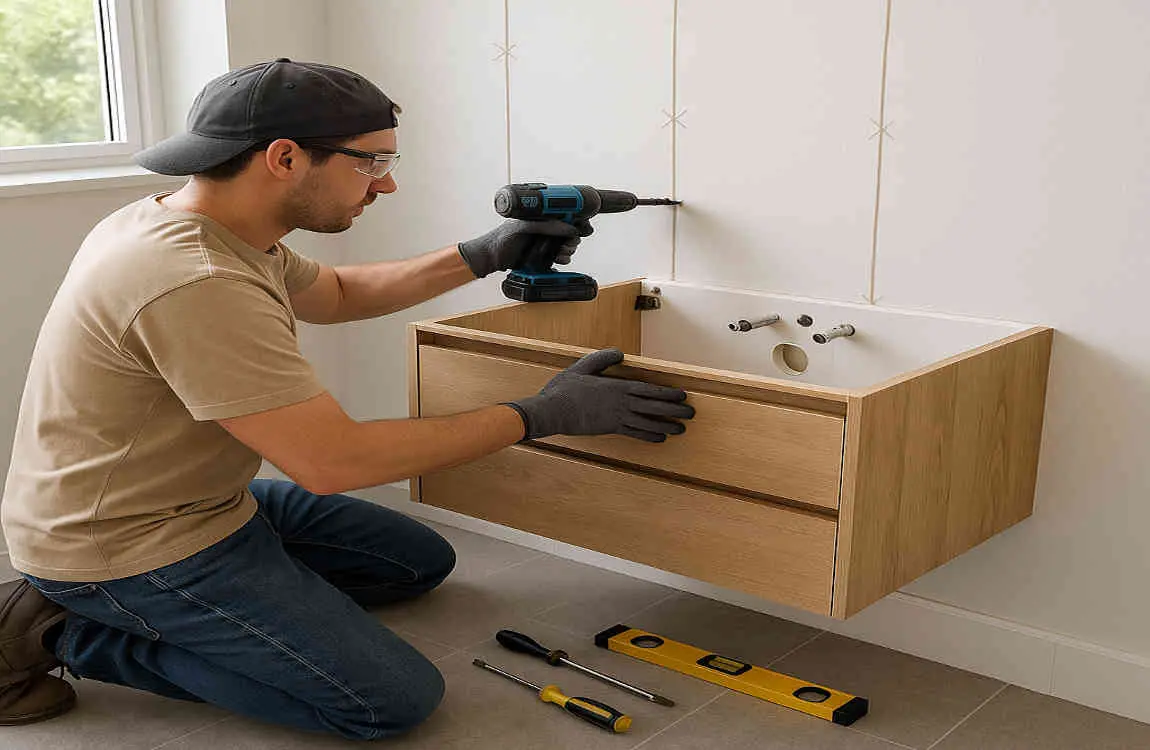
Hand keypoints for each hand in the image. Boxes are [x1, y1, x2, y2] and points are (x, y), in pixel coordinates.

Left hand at [458, 218, 593, 277]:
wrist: (490, 259)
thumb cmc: (502, 238)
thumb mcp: (524, 227)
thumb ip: (546, 225)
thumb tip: (569, 227)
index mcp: (540, 217)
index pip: (565, 215)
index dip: (577, 220)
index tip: (584, 227)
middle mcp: (544, 229)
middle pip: (569, 232)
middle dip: (573, 238)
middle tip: (569, 244)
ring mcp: (544, 243)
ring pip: (566, 246)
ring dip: (568, 250)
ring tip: (562, 254)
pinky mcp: (543, 258)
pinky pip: (559, 258)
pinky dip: (563, 259)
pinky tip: (560, 260)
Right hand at [505, 348, 694, 441]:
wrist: (552, 411)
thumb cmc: (565, 389)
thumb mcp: (582, 367)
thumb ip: (602, 359)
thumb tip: (620, 353)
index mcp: (617, 387)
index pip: (648, 389)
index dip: (667, 393)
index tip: (682, 395)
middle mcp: (621, 403)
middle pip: (653, 407)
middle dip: (674, 410)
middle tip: (691, 413)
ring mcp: (617, 418)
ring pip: (648, 422)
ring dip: (666, 425)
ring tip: (681, 429)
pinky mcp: (610, 429)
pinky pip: (634, 434)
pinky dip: (649, 436)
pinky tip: (660, 438)